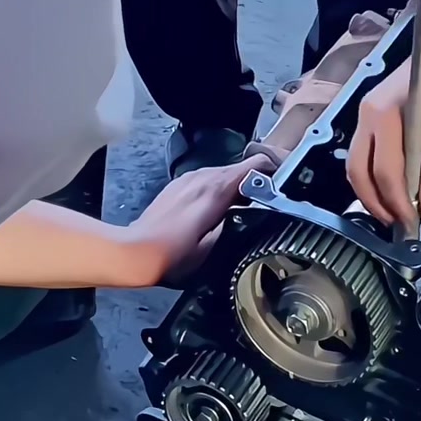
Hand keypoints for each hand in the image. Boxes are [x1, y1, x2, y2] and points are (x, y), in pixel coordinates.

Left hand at [121, 155, 269, 287]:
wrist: (135, 252)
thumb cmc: (174, 256)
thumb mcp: (214, 248)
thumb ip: (239, 223)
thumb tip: (256, 212)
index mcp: (217, 189)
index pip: (256, 164)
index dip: (276, 171)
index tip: (285, 186)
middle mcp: (203, 176)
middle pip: (242, 168)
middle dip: (257, 183)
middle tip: (269, 203)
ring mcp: (189, 178)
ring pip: (224, 174)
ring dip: (237, 187)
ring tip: (245, 210)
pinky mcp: (178, 184)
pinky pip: (208, 180)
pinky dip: (219, 190)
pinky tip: (218, 211)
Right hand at [347, 40, 420, 224]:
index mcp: (384, 118)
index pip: (384, 173)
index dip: (397, 202)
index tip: (411, 222)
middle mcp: (366, 115)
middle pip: (358, 171)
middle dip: (375, 201)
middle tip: (396, 222)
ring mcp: (364, 112)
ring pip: (356, 162)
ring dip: (371, 189)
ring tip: (393, 208)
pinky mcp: (370, 111)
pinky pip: (363, 150)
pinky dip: (372, 171)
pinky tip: (391, 183)